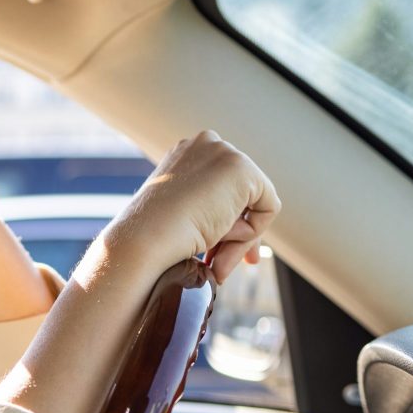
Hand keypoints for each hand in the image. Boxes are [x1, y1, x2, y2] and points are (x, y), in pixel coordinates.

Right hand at [116, 130, 280, 283]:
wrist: (146, 237)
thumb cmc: (153, 237)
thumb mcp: (179, 216)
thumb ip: (205, 211)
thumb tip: (233, 227)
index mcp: (184, 154)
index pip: (222, 189)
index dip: (226, 224)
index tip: (218, 257)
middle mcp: (205, 145)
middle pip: (242, 195)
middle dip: (239, 235)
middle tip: (223, 267)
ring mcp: (223, 152)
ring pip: (253, 204)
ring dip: (237, 239)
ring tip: (213, 261)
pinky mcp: (242, 168)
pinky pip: (267, 207)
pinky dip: (250, 233)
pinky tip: (220, 240)